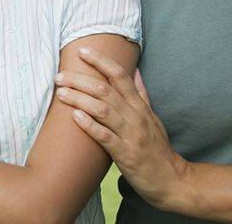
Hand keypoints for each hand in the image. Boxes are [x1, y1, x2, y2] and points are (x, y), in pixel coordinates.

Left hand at [54, 48, 192, 211]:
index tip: (82, 51)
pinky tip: (74, 116)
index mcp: (140, 106)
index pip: (120, 75)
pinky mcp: (126, 154)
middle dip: (80, 79)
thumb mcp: (152, 117)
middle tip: (60, 75)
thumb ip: (142, 94)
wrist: (172, 180)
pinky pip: (105, 136)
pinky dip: (89, 125)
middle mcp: (135, 116)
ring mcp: (131, 135)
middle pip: (105, 89)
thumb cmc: (158, 148)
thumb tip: (135, 71)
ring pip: (103, 110)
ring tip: (61, 92)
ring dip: (79, 98)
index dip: (101, 61)